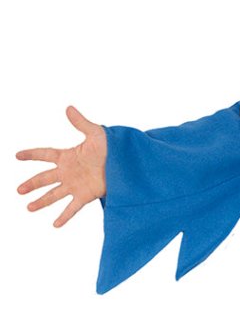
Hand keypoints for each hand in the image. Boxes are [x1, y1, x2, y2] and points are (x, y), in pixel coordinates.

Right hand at [16, 106, 107, 225]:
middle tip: (18, 190)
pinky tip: (55, 225)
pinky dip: (64, 216)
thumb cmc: (113, 147)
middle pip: (45, 178)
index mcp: (68, 156)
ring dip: (42, 201)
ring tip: (29, 208)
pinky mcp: (86, 195)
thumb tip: (68, 108)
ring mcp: (76, 185)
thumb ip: (81, 123)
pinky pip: (72, 208)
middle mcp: (69, 172)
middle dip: (31, 184)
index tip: (17, 155)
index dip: (31, 154)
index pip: (45, 154)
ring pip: (54, 194)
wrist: (128, 164)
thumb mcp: (96, 134)